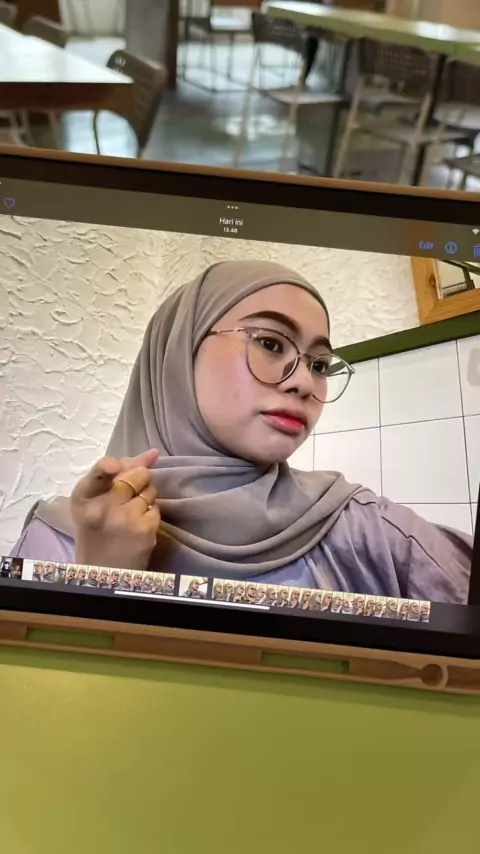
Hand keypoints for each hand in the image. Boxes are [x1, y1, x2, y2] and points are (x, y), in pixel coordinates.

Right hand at [71, 449, 160, 570]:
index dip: (108, 466)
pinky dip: (150, 514)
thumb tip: (153, 453)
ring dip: (145, 498)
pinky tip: (137, 526)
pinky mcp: (144, 530)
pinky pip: (155, 508)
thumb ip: (119, 473)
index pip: (97, 473)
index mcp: (82, 498)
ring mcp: (124, 519)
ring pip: (150, 490)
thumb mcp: (94, 502)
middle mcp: (102, 508)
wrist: (103, 572)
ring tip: (129, 514)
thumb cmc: (97, 531)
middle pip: (136, 475)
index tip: (115, 465)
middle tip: (127, 496)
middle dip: (139, 479)